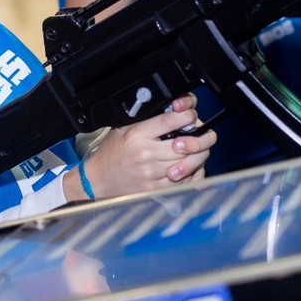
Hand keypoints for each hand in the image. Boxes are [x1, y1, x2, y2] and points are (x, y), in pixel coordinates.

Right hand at [77, 94, 214, 200]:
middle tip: (203, 134)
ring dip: (198, 156)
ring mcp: (150, 173)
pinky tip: (192, 168)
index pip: (170, 120)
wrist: (97, 180)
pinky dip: (192, 174)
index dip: (187, 115)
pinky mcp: (154, 188)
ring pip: (187, 163)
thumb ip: (147, 121)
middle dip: (200, 138)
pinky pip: (182, 182)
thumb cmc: (111, 153)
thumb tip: (173, 112)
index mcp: (137, 134)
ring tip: (199, 151)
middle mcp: (145, 153)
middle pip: (184, 144)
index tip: (191, 115)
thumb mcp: (123, 129)